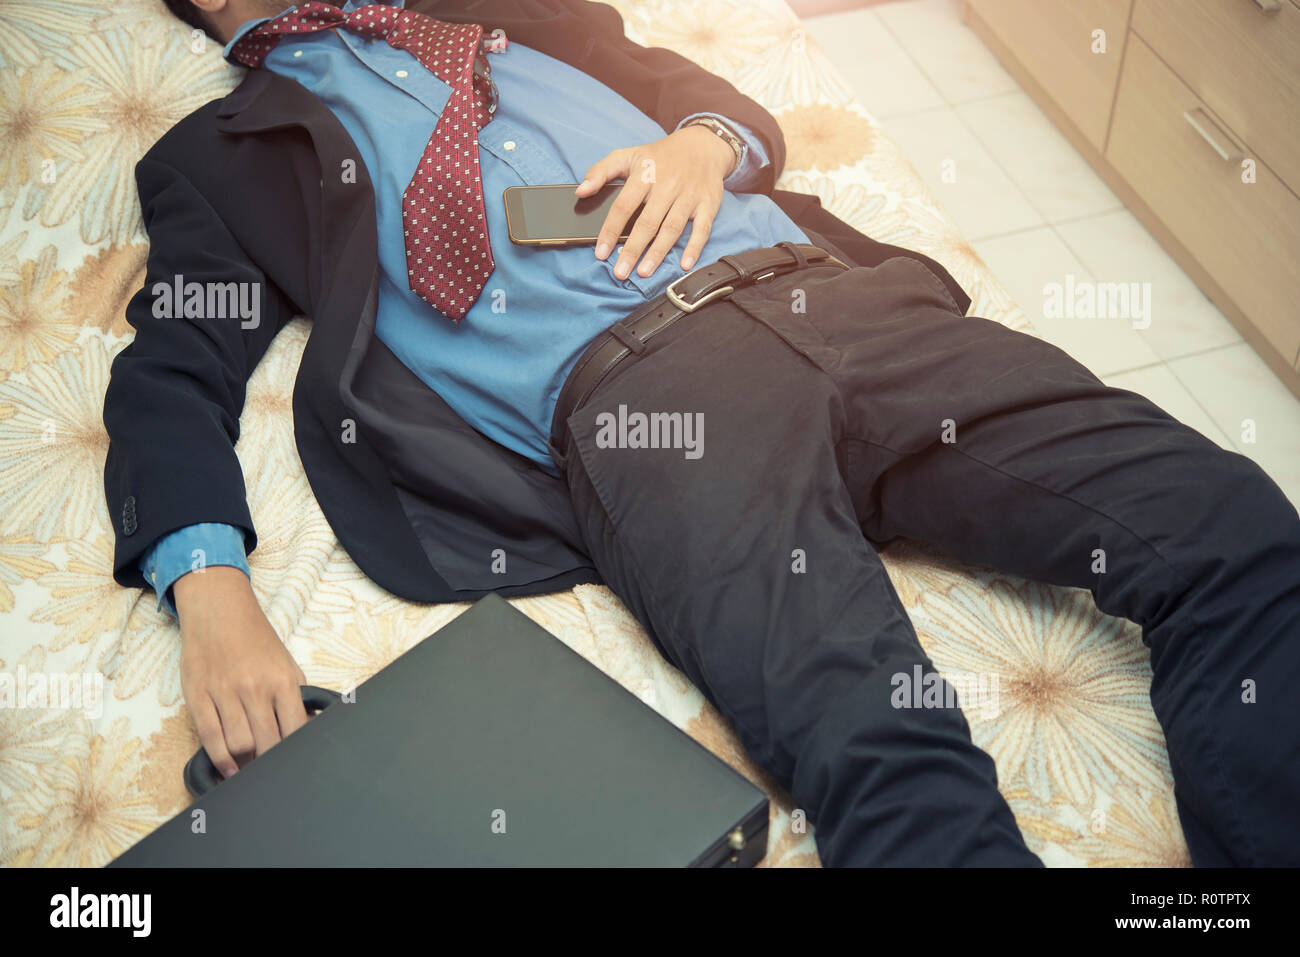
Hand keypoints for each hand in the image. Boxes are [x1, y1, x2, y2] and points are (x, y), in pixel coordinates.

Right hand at [174, 566, 308, 779]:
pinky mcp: (198, 695)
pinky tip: (229, 769)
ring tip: (250, 770)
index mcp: (282, 680)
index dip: (294, 754)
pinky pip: (210, 736)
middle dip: (269, 762)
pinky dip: (220, 760)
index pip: (294, 729)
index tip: (293, 765)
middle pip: (266, 743)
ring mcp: (224, 692)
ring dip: (245, 764)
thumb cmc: (257, 641)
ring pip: (238, 744)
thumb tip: (307, 729)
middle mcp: (255, 688)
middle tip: (270, 772)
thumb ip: (298, 697)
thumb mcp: (287, 664)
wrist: (219, 610)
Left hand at [577, 124, 736, 280]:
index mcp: (645, 173)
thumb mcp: (628, 155)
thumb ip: (601, 171)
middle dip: (633, 250)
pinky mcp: (708, 204)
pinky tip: (685, 264)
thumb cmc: (660, 156)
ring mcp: (689, 195)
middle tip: (620, 272)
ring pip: (672, 228)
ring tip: (644, 272)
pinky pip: (702, 229)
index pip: (623, 205)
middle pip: (647, 222)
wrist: (702, 146)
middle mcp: (668, 185)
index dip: (611, 230)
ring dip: (658, 253)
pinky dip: (694, 247)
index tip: (601, 252)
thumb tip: (580, 192)